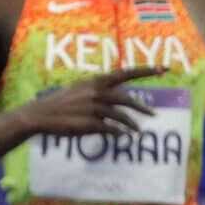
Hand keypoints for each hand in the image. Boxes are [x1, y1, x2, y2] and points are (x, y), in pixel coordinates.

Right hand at [17, 66, 165, 138]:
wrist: (41, 114)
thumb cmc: (62, 102)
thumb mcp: (80, 89)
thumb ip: (99, 90)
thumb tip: (115, 96)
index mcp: (96, 81)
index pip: (125, 73)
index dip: (146, 71)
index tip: (163, 69)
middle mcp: (96, 92)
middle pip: (126, 99)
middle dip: (142, 107)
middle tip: (154, 114)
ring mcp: (93, 108)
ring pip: (120, 117)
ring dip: (131, 125)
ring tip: (138, 131)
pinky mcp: (88, 124)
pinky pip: (109, 129)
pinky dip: (118, 133)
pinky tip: (122, 136)